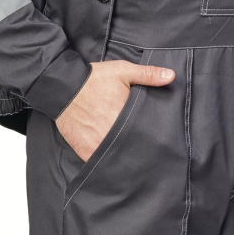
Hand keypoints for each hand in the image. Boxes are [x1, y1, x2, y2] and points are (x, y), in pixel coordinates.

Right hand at [56, 59, 175, 161]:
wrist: (62, 87)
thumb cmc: (94, 79)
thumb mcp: (122, 71)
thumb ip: (147, 74)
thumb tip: (171, 76)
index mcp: (125, 116)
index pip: (146, 134)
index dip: (153, 138)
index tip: (159, 140)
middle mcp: (112, 134)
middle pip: (133, 148)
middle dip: (140, 149)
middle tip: (149, 152)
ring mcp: (98, 145)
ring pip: (118, 158)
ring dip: (125, 158)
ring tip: (133, 158)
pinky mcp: (86, 151)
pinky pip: (101, 163)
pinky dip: (108, 163)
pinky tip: (116, 162)